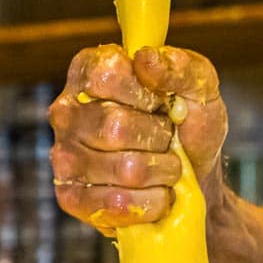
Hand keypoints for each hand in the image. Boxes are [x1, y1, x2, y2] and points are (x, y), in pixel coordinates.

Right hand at [48, 43, 227, 234]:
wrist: (195, 175)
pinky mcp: (71, 198)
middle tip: (168, 137)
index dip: (145, 94)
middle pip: (115, 126)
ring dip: (161, 171)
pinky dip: (152, 202)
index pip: (107, 76)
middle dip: (159, 136)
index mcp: (91, 69)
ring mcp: (64, 156)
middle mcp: (67, 111)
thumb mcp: (199, 85)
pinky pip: (117, 204)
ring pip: (124, 169)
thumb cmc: (190, 122)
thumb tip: (145, 58)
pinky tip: (155, 192)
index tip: (162, 101)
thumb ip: (178, 65)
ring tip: (165, 164)